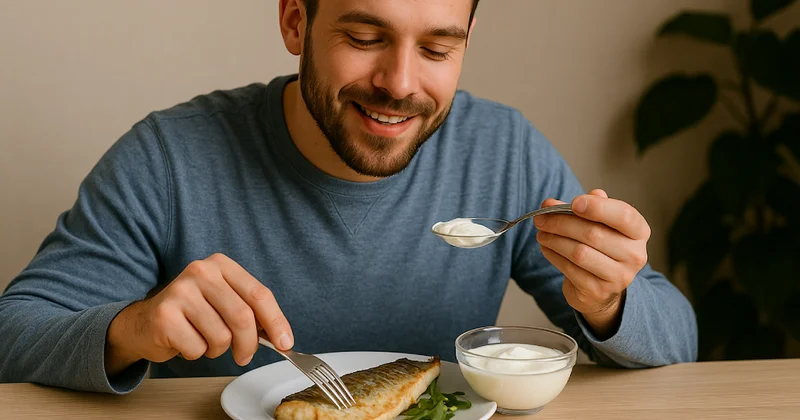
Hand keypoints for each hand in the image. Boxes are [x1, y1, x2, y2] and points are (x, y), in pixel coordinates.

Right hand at [105, 253, 292, 375]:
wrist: (143, 322)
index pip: (259, 294)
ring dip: (217, 349)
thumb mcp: (223, 301)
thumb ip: (250, 311)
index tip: (286, 343)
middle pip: (242, 317)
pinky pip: (198, 348)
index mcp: (221, 264)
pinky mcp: (164, 316)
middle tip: (244, 356)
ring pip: (221, 336)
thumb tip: (280, 337)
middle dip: (249, 344)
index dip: (276, 322)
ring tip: (203, 339)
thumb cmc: (192, 314)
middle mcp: (201, 271)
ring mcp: (180, 291)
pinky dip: (196, 353)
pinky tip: (185, 341)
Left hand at [533, 189, 650, 338]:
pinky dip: (553, 255)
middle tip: (541, 218)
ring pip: (579, 252)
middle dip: (561, 223)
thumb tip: (552, 203)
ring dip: (554, 240)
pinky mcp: (598, 291)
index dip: (598, 207)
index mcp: (638, 232)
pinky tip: (546, 247)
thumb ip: (583, 209)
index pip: (624, 216)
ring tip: (541, 232)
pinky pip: (570, 269)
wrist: (603, 288)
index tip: (574, 202)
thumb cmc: (601, 247)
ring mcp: (618, 276)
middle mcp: (634, 255)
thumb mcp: (601, 224)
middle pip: (593, 233)